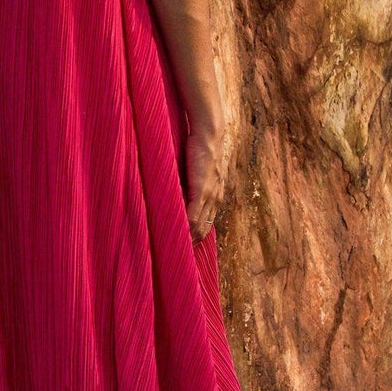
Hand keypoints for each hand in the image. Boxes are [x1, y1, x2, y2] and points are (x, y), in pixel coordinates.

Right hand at [184, 118, 226, 241]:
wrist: (208, 136)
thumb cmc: (200, 150)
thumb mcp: (198, 172)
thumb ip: (191, 186)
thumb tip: (180, 195)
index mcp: (215, 196)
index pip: (207, 223)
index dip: (197, 237)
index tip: (187, 247)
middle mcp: (215, 199)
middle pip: (204, 229)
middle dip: (193, 242)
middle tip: (180, 254)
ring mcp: (209, 196)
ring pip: (199, 225)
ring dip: (188, 238)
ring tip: (176, 248)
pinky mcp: (201, 190)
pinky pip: (193, 215)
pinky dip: (186, 227)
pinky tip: (178, 234)